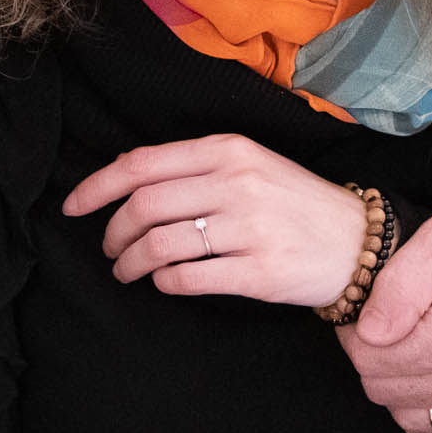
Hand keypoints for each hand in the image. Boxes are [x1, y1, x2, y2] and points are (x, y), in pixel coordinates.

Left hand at [61, 133, 369, 306]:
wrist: (359, 242)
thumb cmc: (293, 202)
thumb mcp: (248, 164)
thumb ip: (192, 165)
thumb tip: (126, 171)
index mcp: (228, 150)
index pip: (141, 165)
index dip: (96, 187)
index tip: (72, 207)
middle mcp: (237, 184)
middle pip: (143, 207)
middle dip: (112, 233)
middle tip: (109, 249)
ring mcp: (249, 229)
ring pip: (159, 245)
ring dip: (131, 263)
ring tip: (127, 271)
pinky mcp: (259, 273)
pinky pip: (188, 278)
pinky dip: (164, 282)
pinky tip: (164, 282)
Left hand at [340, 189, 431, 432]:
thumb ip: (398, 287)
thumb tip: (367, 333)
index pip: (367, 359)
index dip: (356, 333)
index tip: (366, 312)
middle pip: (384, 391)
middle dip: (375, 357)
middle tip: (389, 325)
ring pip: (411, 419)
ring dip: (401, 388)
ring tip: (414, 348)